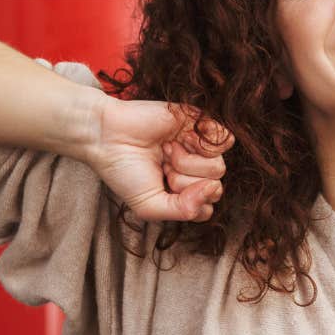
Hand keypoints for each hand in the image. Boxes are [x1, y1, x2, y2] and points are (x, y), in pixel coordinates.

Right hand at [88, 98, 232, 222]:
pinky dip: (204, 143)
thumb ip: (184, 211)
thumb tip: (213, 189)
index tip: (164, 189)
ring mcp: (198, 148)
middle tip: (163, 169)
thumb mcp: (150, 207)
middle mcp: (193, 171)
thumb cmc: (125, 171)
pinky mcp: (200, 124)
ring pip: (219, 167)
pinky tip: (181, 139)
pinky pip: (226, 139)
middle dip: (186, 183)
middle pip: (215, 188)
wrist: (108, 135)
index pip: (207, 207)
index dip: (188, 202)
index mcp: (183, 191)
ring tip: (167, 152)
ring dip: (189, 163)